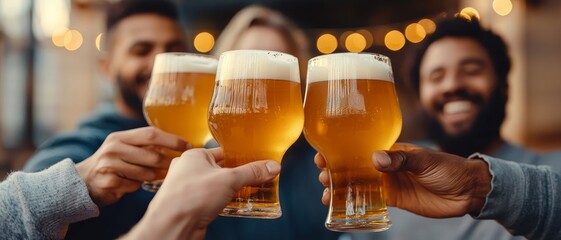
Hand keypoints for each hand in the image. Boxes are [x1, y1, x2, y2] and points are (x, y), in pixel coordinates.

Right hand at [76, 127, 188, 205]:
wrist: (82, 182)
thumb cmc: (112, 164)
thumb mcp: (124, 148)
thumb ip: (144, 145)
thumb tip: (178, 146)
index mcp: (120, 137)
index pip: (151, 134)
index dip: (172, 140)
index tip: (188, 146)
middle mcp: (113, 148)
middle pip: (152, 155)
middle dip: (168, 163)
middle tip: (177, 167)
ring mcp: (109, 165)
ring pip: (146, 173)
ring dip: (152, 177)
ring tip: (150, 176)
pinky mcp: (109, 182)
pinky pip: (134, 185)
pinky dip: (136, 186)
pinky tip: (130, 184)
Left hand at [124, 148, 280, 239]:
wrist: (172, 226)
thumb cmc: (189, 198)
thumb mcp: (229, 179)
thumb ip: (252, 172)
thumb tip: (271, 166)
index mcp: (194, 156)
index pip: (223, 151)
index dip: (240, 156)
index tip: (255, 159)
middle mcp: (189, 170)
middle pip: (221, 169)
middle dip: (238, 175)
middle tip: (257, 176)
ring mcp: (189, 189)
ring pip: (217, 186)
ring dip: (232, 190)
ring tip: (251, 191)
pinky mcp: (192, 206)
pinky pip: (213, 200)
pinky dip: (225, 202)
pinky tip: (236, 205)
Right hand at [315, 143, 490, 217]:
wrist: (468, 191)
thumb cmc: (449, 168)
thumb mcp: (426, 160)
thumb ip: (402, 160)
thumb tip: (376, 158)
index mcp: (392, 150)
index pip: (362, 146)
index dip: (343, 148)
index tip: (325, 151)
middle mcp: (387, 165)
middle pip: (355, 165)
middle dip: (336, 168)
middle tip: (321, 174)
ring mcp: (389, 182)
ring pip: (359, 183)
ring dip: (342, 186)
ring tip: (326, 191)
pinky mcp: (395, 199)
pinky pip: (371, 200)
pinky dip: (356, 202)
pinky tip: (341, 205)